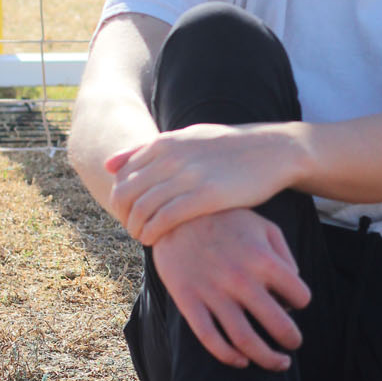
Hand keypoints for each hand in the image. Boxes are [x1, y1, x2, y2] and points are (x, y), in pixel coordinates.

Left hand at [106, 123, 301, 245]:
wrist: (272, 150)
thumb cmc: (227, 148)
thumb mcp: (186, 139)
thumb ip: (145, 150)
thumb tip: (109, 165)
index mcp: (164, 143)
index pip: (122, 176)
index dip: (119, 200)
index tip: (129, 213)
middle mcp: (171, 157)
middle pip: (126, 194)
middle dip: (123, 217)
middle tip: (133, 229)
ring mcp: (188, 176)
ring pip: (142, 209)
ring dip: (137, 229)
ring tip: (144, 237)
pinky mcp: (207, 195)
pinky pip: (165, 219)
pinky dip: (153, 233)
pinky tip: (156, 241)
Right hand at [150, 207, 309, 370]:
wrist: (175, 213)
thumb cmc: (227, 220)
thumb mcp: (264, 226)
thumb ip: (284, 255)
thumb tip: (294, 284)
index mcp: (264, 260)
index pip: (300, 296)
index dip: (301, 303)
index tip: (295, 305)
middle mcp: (242, 280)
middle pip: (278, 326)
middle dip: (292, 340)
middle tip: (294, 345)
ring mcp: (213, 293)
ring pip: (246, 341)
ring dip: (267, 358)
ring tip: (277, 362)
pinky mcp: (188, 301)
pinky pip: (211, 339)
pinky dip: (229, 357)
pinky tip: (241, 361)